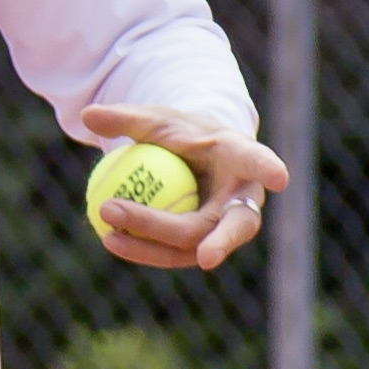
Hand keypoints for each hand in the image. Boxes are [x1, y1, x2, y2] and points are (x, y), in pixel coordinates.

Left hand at [80, 102, 286, 271]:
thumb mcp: (156, 120)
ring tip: (111, 234)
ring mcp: (223, 229)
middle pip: (229, 225)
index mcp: (243, 159)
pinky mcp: (200, 247)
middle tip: (199, 253)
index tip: (279, 177)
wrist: (189, 160)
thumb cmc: (180, 133)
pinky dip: (143, 248)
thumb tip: (88, 115)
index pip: (258, 163)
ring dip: (154, 244)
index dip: (269, 170)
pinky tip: (111, 239)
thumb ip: (127, 119)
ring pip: (194, 246)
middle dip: (211, 241)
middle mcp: (243, 200)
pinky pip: (171, 253)